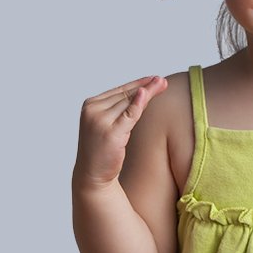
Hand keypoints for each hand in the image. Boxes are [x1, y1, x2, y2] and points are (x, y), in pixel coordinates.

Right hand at [75, 75, 167, 189]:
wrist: (92, 174)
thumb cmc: (103, 149)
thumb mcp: (111, 124)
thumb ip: (123, 108)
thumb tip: (144, 92)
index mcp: (90, 105)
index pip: (119, 91)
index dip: (138, 84)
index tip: (154, 78)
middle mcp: (92, 111)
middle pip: (125, 95)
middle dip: (146, 87)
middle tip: (163, 80)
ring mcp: (100, 121)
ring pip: (129, 103)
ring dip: (147, 93)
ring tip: (162, 84)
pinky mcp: (110, 133)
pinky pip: (129, 115)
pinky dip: (138, 104)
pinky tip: (146, 94)